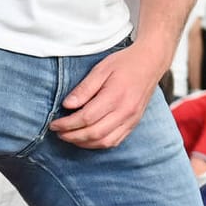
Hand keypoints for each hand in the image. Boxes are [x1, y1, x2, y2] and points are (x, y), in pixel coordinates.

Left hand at [49, 43, 167, 148]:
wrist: (151, 62)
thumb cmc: (125, 63)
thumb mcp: (101, 69)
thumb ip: (84, 88)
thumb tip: (67, 105)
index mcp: (116, 96)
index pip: (86, 117)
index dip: (67, 124)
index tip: (54, 123)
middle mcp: (126, 111)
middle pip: (94, 133)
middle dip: (72, 136)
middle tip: (58, 132)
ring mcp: (132, 119)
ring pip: (105, 141)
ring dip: (84, 143)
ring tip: (70, 136)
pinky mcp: (134, 122)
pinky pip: (115, 141)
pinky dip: (98, 144)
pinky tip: (88, 139)